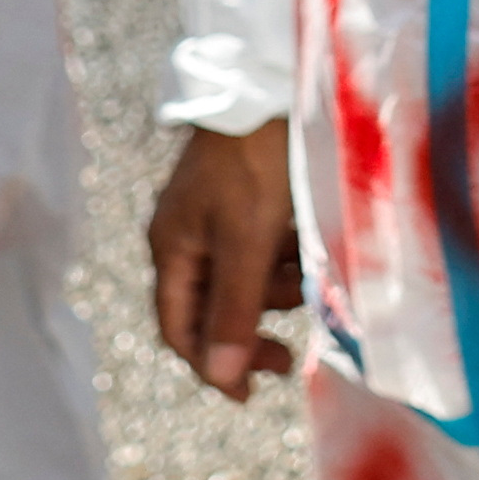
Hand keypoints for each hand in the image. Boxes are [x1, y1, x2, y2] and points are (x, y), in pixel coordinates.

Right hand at [147, 121, 304, 401]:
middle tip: (291, 356)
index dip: (210, 366)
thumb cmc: (253, 164)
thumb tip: (219, 377)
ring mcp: (217, 220)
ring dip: (275, 292)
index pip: (178, 329)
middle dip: (250, 331)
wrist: (271, 86)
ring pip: (244, 283)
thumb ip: (233, 308)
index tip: (251, 392)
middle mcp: (188, 239)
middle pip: (213, 310)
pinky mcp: (248, 204)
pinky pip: (263, 253)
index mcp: (172, 249)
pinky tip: (307, 246)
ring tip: (305, 272)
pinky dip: (285, 261)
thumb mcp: (245, 242)